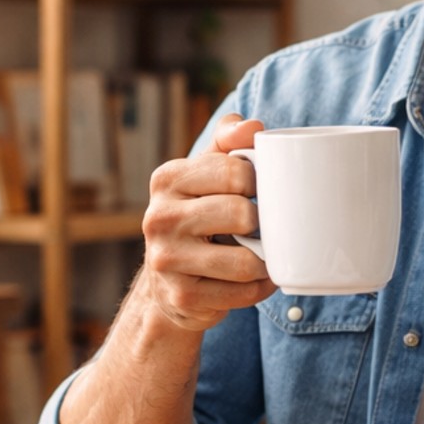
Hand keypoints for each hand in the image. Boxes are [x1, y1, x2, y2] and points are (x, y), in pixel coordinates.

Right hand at [138, 114, 276, 332]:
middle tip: (261, 228)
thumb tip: (252, 127)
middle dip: (262, 224)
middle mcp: (158, 218)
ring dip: (266, 261)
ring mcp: (165, 260)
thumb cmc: (199, 216)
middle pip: (241, 214)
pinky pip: (242, 293)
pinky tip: (256, 280)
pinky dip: (259, 288)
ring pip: (245, 261)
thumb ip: (228, 142)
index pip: (235, 171)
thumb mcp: (207, 173)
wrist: (169, 280)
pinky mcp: (181, 295)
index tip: (260, 192)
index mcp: (166, 179)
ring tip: (264, 255)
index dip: (260, 183)